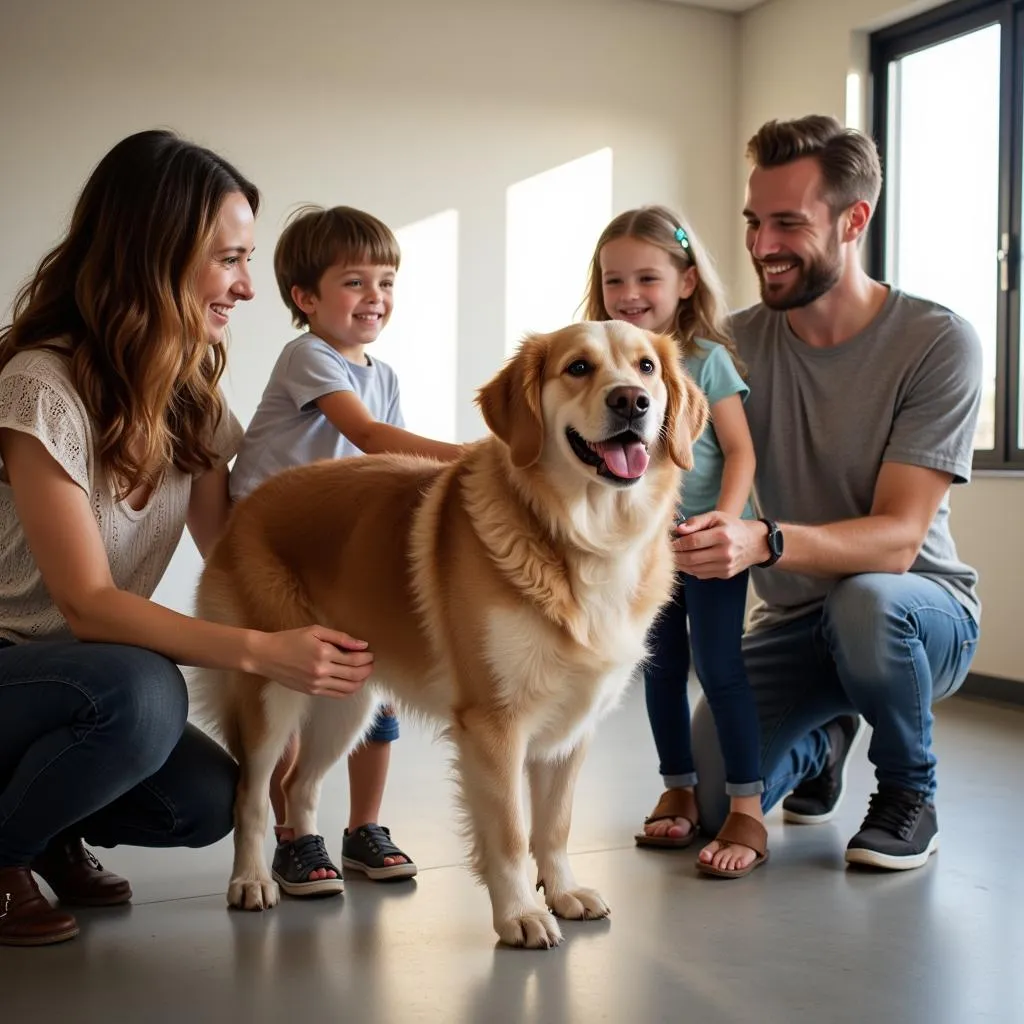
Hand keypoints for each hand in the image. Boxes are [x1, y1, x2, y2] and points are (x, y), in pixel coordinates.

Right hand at [248, 626, 373, 696]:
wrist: (265, 656)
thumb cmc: (289, 639)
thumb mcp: (315, 631)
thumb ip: (340, 638)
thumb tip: (362, 645)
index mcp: (323, 654)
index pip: (355, 660)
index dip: (367, 658)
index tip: (371, 653)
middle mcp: (321, 671)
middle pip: (355, 675)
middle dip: (368, 669)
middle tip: (371, 663)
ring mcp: (316, 684)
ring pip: (348, 688)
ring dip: (361, 681)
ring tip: (364, 673)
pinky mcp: (312, 692)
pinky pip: (337, 695)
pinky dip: (349, 690)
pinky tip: (352, 682)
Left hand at [671, 511, 767, 578]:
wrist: (755, 543)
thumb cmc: (732, 526)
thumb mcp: (716, 517)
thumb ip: (696, 521)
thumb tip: (678, 529)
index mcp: (723, 535)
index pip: (693, 542)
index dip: (678, 543)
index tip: (669, 542)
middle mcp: (725, 553)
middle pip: (692, 558)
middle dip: (676, 556)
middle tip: (667, 552)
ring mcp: (725, 566)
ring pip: (695, 569)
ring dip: (681, 564)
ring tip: (674, 557)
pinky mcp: (725, 574)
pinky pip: (701, 574)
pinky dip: (690, 569)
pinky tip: (685, 562)